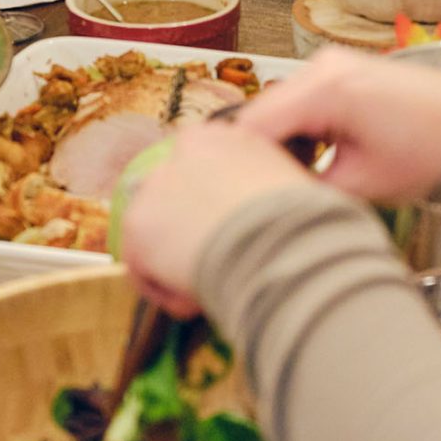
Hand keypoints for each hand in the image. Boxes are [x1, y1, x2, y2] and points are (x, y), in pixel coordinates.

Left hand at [118, 121, 316, 317]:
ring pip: (158, 236)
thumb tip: (266, 219)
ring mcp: (155, 185)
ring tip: (213, 290)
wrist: (279, 243)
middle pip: (176, 201)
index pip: (203, 170)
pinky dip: (168, 291)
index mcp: (223, 138)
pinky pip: (144, 268)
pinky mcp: (137, 223)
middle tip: (221, 268)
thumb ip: (263, 191)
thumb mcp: (289, 188)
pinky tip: (197, 302)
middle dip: (192, 237)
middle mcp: (183, 152)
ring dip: (180, 265)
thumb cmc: (302, 224)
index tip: (236, 239)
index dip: (217, 211)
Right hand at [231, 50, 440, 205]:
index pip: (255, 126)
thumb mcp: (360, 184)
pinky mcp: (339, 68)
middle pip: (262, 112)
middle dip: (260, 152)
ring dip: (278, 140)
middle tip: (270, 189)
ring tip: (296, 174)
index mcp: (328, 90)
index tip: (243, 194)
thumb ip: (304, 186)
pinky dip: (297, 126)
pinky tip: (312, 154)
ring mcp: (330, 62)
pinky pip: (298, 98)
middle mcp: (324, 66)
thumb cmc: (428, 153)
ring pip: (277, 105)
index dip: (242, 164)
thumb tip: (268, 193)